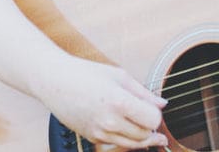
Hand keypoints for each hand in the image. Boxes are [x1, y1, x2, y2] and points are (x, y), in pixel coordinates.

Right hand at [39, 55, 167, 149]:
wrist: (56, 82)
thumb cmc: (87, 74)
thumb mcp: (120, 76)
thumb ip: (143, 92)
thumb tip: (162, 104)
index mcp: (119, 102)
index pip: (152, 120)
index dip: (157, 115)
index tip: (156, 109)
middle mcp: (110, 121)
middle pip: (144, 135)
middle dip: (153, 129)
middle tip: (155, 121)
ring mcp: (100, 132)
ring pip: (132, 144)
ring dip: (144, 139)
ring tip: (155, 137)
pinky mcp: (92, 137)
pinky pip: (117, 144)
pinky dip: (128, 140)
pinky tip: (133, 134)